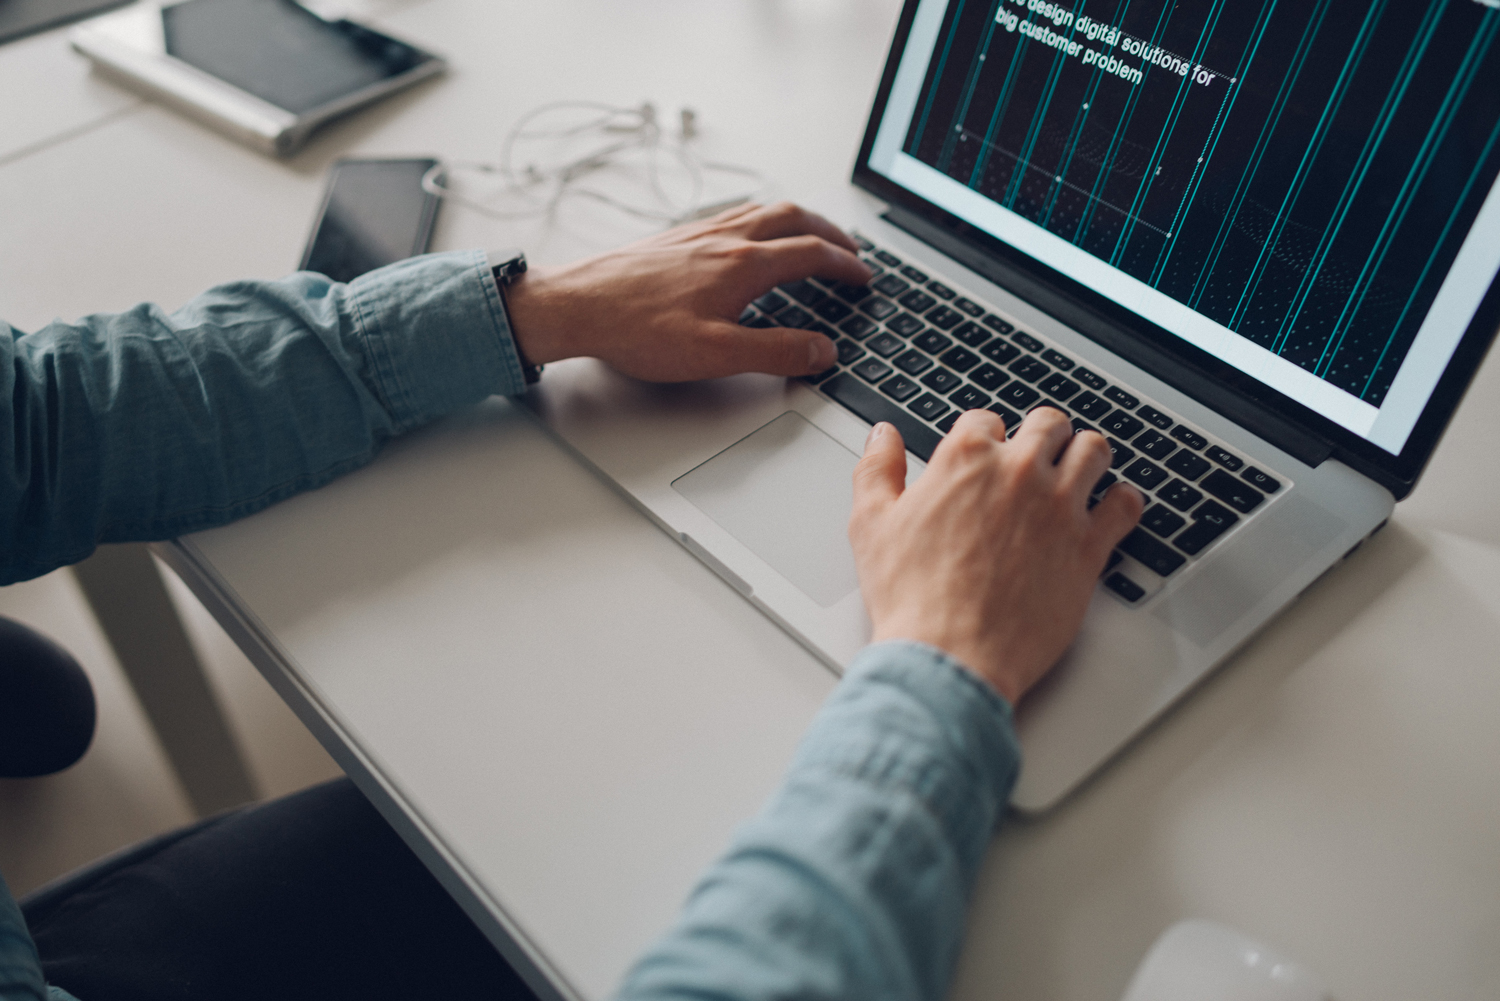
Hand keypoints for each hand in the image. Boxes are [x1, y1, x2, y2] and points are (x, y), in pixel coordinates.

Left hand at [502, 202, 870, 380]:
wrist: (576, 306)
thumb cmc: (636, 330)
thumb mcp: (715, 355)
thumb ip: (775, 352)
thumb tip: (821, 350)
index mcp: (742, 264)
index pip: (811, 254)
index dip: (845, 265)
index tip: (863, 277)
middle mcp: (724, 238)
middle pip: (794, 218)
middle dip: (831, 232)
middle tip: (851, 251)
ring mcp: (699, 233)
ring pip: (763, 211)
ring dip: (799, 220)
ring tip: (814, 235)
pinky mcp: (676, 237)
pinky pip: (734, 214)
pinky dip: (763, 220)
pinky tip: (752, 236)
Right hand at [848, 407, 1143, 704]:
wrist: (951, 654)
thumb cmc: (911, 597)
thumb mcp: (871, 525)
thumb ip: (877, 470)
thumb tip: (883, 436)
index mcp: (966, 459)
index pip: (986, 420)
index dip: (985, 436)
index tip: (986, 453)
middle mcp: (1019, 472)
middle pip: (1048, 424)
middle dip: (1042, 435)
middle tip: (1038, 455)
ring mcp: (1059, 507)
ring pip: (1093, 451)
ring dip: (1085, 455)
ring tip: (1079, 469)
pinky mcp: (1089, 546)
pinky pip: (1124, 505)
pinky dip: (1121, 502)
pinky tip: (1111, 508)